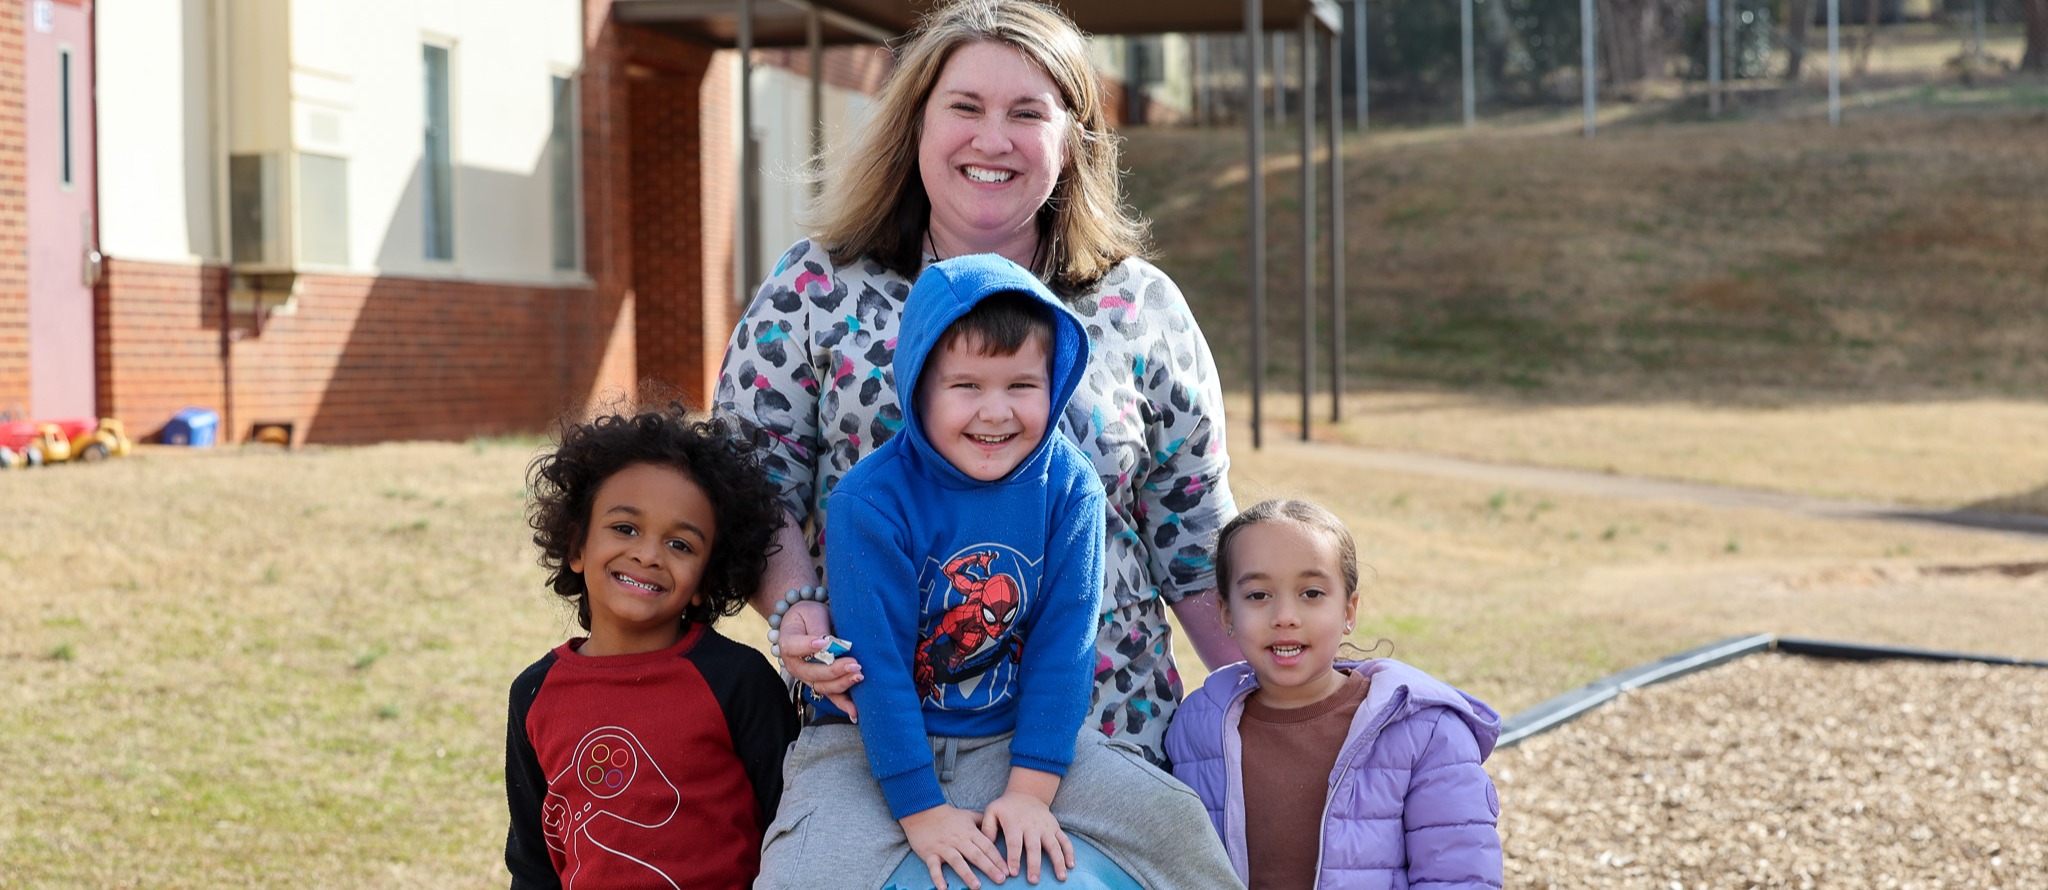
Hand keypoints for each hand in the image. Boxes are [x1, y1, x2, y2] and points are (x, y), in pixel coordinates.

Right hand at [778, 600, 862, 717]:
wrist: (808, 624)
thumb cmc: (810, 616)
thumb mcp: (813, 613)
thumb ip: (818, 627)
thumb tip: (828, 642)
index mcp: (788, 643)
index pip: (794, 646)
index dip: (807, 645)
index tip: (824, 641)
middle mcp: (795, 665)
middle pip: (811, 672)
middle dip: (833, 670)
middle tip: (854, 663)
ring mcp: (808, 677)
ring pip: (822, 686)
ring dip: (842, 684)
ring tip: (859, 675)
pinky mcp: (821, 684)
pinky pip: (832, 696)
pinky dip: (844, 705)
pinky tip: (855, 713)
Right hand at [902, 804, 1006, 888]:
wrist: (922, 810)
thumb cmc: (948, 816)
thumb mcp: (968, 815)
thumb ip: (983, 822)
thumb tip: (998, 827)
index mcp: (969, 832)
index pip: (987, 846)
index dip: (998, 859)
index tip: (1008, 870)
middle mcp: (958, 840)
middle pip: (976, 855)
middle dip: (989, 868)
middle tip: (1001, 880)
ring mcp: (943, 847)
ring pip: (957, 862)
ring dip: (967, 874)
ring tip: (977, 886)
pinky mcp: (930, 853)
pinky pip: (934, 867)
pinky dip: (938, 877)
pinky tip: (943, 888)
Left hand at [981, 791, 1072, 883]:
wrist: (1027, 793)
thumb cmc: (1006, 807)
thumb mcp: (992, 810)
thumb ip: (987, 827)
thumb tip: (986, 845)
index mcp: (1015, 824)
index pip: (1014, 843)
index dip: (1014, 858)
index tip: (1013, 873)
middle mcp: (1032, 826)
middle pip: (1034, 848)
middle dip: (1034, 865)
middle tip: (1033, 880)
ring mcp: (1046, 827)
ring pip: (1054, 845)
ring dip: (1058, 861)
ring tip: (1061, 877)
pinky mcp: (1056, 828)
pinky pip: (1065, 840)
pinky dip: (1070, 852)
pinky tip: (1071, 865)